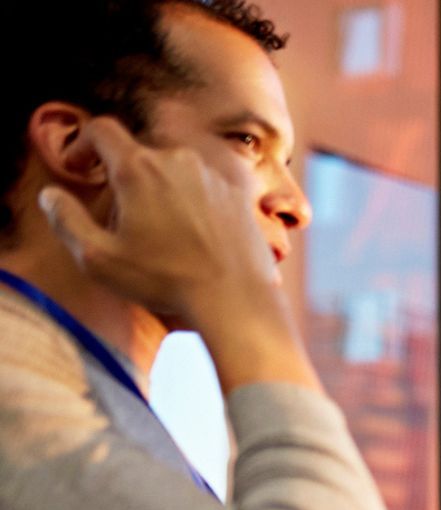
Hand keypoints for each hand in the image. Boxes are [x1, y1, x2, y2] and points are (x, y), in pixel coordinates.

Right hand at [37, 116, 278, 324]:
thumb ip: (66, 220)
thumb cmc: (166, 280)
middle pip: (140, 155)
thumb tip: (51, 195)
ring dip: (161, 190)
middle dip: (124, 178)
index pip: (101, 130)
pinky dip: (192, 202)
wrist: (236, 297)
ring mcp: (213, 174)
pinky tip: (194, 237)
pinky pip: (204, 187)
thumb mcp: (99, 258)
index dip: (83, 143)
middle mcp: (178, 160)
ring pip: (174, 170)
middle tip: (123, 218)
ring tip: (162, 232)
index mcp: (139, 168)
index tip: (80, 167)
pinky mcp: (238, 192)